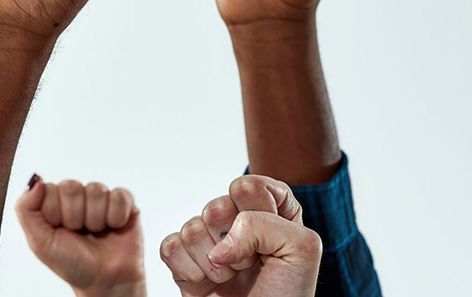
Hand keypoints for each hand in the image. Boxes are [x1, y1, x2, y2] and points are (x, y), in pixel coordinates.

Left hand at [15, 176, 144, 296]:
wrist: (105, 281)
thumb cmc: (72, 263)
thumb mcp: (39, 242)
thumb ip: (25, 209)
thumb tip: (35, 180)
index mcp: (53, 202)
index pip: (48, 189)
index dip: (54, 214)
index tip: (60, 231)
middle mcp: (76, 197)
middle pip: (71, 187)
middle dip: (75, 217)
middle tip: (79, 234)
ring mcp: (100, 197)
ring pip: (96, 190)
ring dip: (96, 220)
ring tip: (96, 233)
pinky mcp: (124, 201)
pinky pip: (119, 196)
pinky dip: (116, 217)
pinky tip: (113, 228)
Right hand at [159, 176, 320, 296]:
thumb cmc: (285, 295)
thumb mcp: (302, 248)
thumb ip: (265, 223)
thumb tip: (219, 245)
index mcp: (271, 209)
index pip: (251, 185)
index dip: (259, 214)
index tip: (273, 241)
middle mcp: (237, 221)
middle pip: (216, 205)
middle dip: (235, 244)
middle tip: (250, 266)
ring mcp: (208, 242)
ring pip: (191, 228)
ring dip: (214, 264)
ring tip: (231, 278)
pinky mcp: (184, 261)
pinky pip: (170, 247)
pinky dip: (189, 271)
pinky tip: (207, 283)